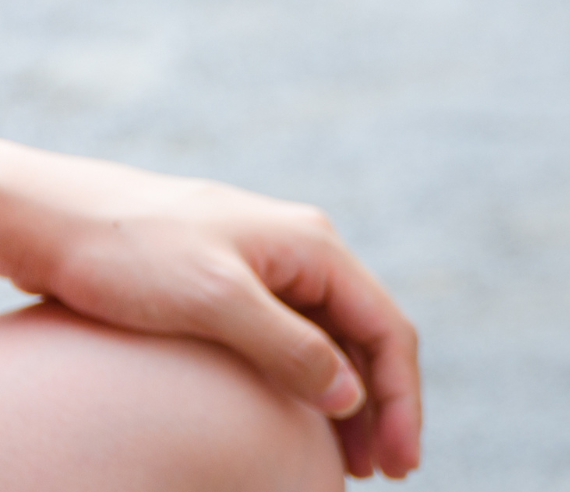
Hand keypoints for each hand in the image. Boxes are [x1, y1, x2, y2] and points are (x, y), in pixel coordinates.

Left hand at [0, 140, 420, 478]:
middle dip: (384, 406)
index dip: (401, 399)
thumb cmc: (128, 251)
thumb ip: (289, 348)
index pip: (386, 329)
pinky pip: (295, 341)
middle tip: (385, 472)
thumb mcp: (213, 302)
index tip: (400, 461)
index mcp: (315, 248)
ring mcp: (271, 270)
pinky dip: (311, 385)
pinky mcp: (235, 286)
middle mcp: (305, 255)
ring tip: (353, 461)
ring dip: (350, 401)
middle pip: (368, 338)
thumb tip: (351, 397)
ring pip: (333, 342)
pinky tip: (303, 422)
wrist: (53, 218)